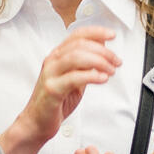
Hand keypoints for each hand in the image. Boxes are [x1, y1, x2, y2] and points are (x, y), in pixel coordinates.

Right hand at [0, 27, 118, 153]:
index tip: (112, 35)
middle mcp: (52, 61)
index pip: (77, 35)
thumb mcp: (75, 79)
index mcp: (58, 55)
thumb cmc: (55, 101)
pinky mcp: (52, 89)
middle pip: (79, 45)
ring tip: (111, 71)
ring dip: (99, 62)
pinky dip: (91, 76)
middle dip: (103, 51)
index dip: (96, 32)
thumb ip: (86, 65)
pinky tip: (102, 79)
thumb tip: (102, 48)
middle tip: (116, 61)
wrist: (37, 122)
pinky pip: (73, 78)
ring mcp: (50, 74)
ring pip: (76, 57)